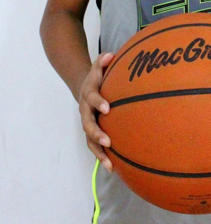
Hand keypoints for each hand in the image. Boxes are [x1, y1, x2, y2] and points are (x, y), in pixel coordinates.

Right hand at [79, 52, 114, 171]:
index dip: (98, 102)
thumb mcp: (98, 65)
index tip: (107, 107)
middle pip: (88, 124)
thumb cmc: (97, 76)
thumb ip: (103, 60)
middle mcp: (85, 111)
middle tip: (108, 141)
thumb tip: (111, 55)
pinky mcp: (92, 133)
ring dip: (99, 153)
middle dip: (97, 134)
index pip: (92, 98)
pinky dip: (102, 157)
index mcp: (88, 93)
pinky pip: (95, 147)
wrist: (83, 86)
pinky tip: (114, 167)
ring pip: (89, 141)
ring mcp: (87, 123)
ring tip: (110, 165)